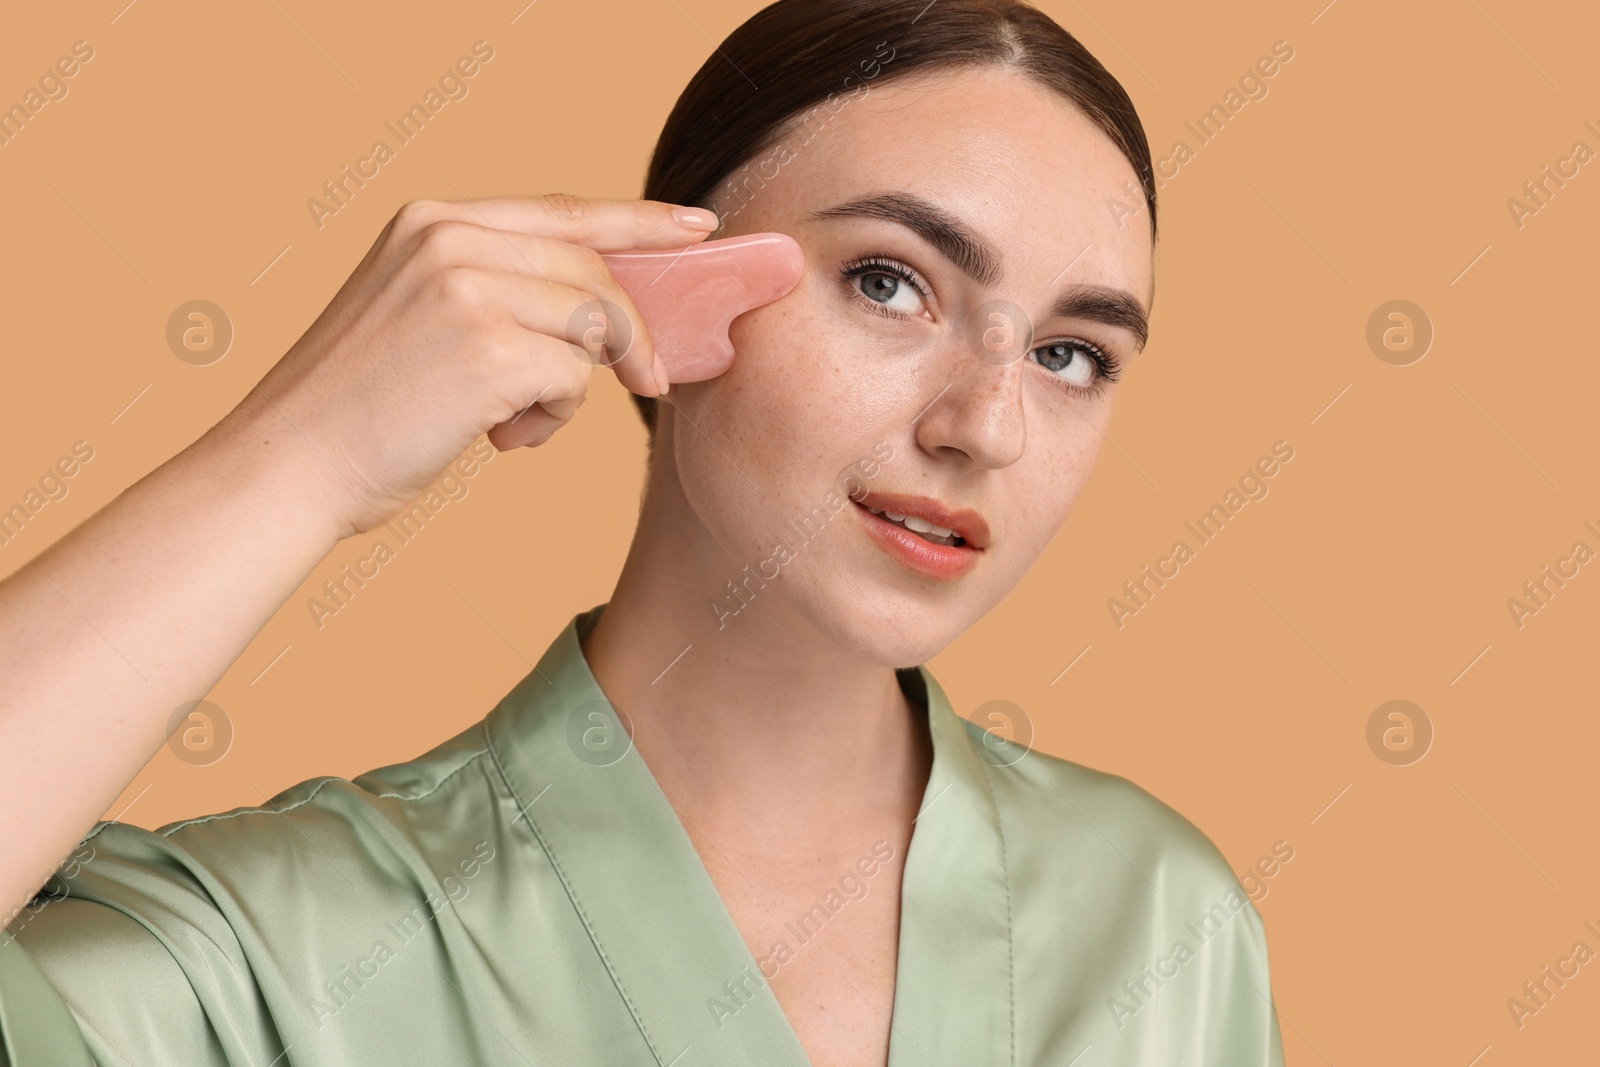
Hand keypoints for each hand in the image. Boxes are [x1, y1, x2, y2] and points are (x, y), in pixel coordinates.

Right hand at [228, 193, 716, 537]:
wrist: (288, 466)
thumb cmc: (356, 410)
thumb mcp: (415, 313)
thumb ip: (491, 288)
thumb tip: (595, 310)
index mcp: (432, 220)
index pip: (563, 211)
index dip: (638, 221)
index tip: (695, 227)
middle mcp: (451, 239)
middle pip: (592, 273)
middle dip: (630, 334)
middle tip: (646, 382)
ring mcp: (469, 289)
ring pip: (592, 325)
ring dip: (574, 387)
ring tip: (518, 422)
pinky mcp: (489, 349)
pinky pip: (576, 377)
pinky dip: (556, 418)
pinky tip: (502, 439)